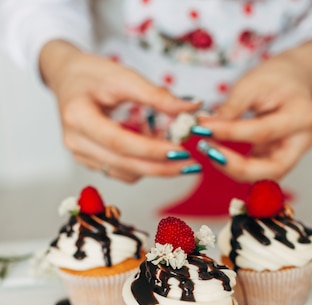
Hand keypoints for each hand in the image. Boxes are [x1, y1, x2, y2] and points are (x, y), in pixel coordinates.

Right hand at [39, 40, 200, 181]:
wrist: (67, 78)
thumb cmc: (92, 73)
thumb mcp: (123, 75)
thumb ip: (156, 95)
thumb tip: (192, 108)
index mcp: (78, 116)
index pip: (120, 142)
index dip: (151, 150)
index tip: (180, 151)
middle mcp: (76, 142)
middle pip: (124, 164)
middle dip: (160, 167)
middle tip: (190, 163)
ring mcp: (80, 155)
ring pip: (126, 173)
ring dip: (153, 165)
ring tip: (173, 145)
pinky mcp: (90, 162)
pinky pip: (122, 172)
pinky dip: (143, 164)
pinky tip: (156, 147)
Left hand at [196, 40, 311, 181]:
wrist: (292, 79)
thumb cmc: (275, 78)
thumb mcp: (251, 83)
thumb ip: (231, 107)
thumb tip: (206, 126)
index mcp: (301, 116)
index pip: (263, 132)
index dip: (231, 134)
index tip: (205, 129)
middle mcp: (302, 141)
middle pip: (272, 169)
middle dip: (237, 167)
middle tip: (209, 152)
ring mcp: (293, 154)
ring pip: (265, 176)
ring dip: (235, 170)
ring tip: (210, 152)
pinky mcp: (279, 159)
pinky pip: (259, 172)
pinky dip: (237, 167)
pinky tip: (219, 154)